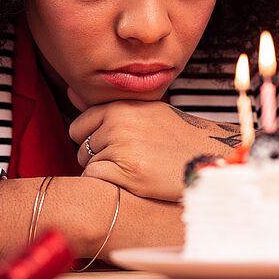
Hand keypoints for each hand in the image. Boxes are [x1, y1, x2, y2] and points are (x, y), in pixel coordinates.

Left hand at [68, 100, 241, 200]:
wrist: (208, 158)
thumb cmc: (178, 137)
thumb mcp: (146, 111)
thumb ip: (108, 107)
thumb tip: (70, 93)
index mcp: (121, 106)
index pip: (79, 126)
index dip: (93, 141)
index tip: (115, 147)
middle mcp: (118, 123)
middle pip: (81, 148)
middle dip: (98, 158)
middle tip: (129, 160)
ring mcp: (122, 146)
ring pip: (88, 166)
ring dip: (106, 173)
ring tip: (135, 169)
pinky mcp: (127, 171)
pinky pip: (95, 180)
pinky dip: (108, 185)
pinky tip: (132, 182)